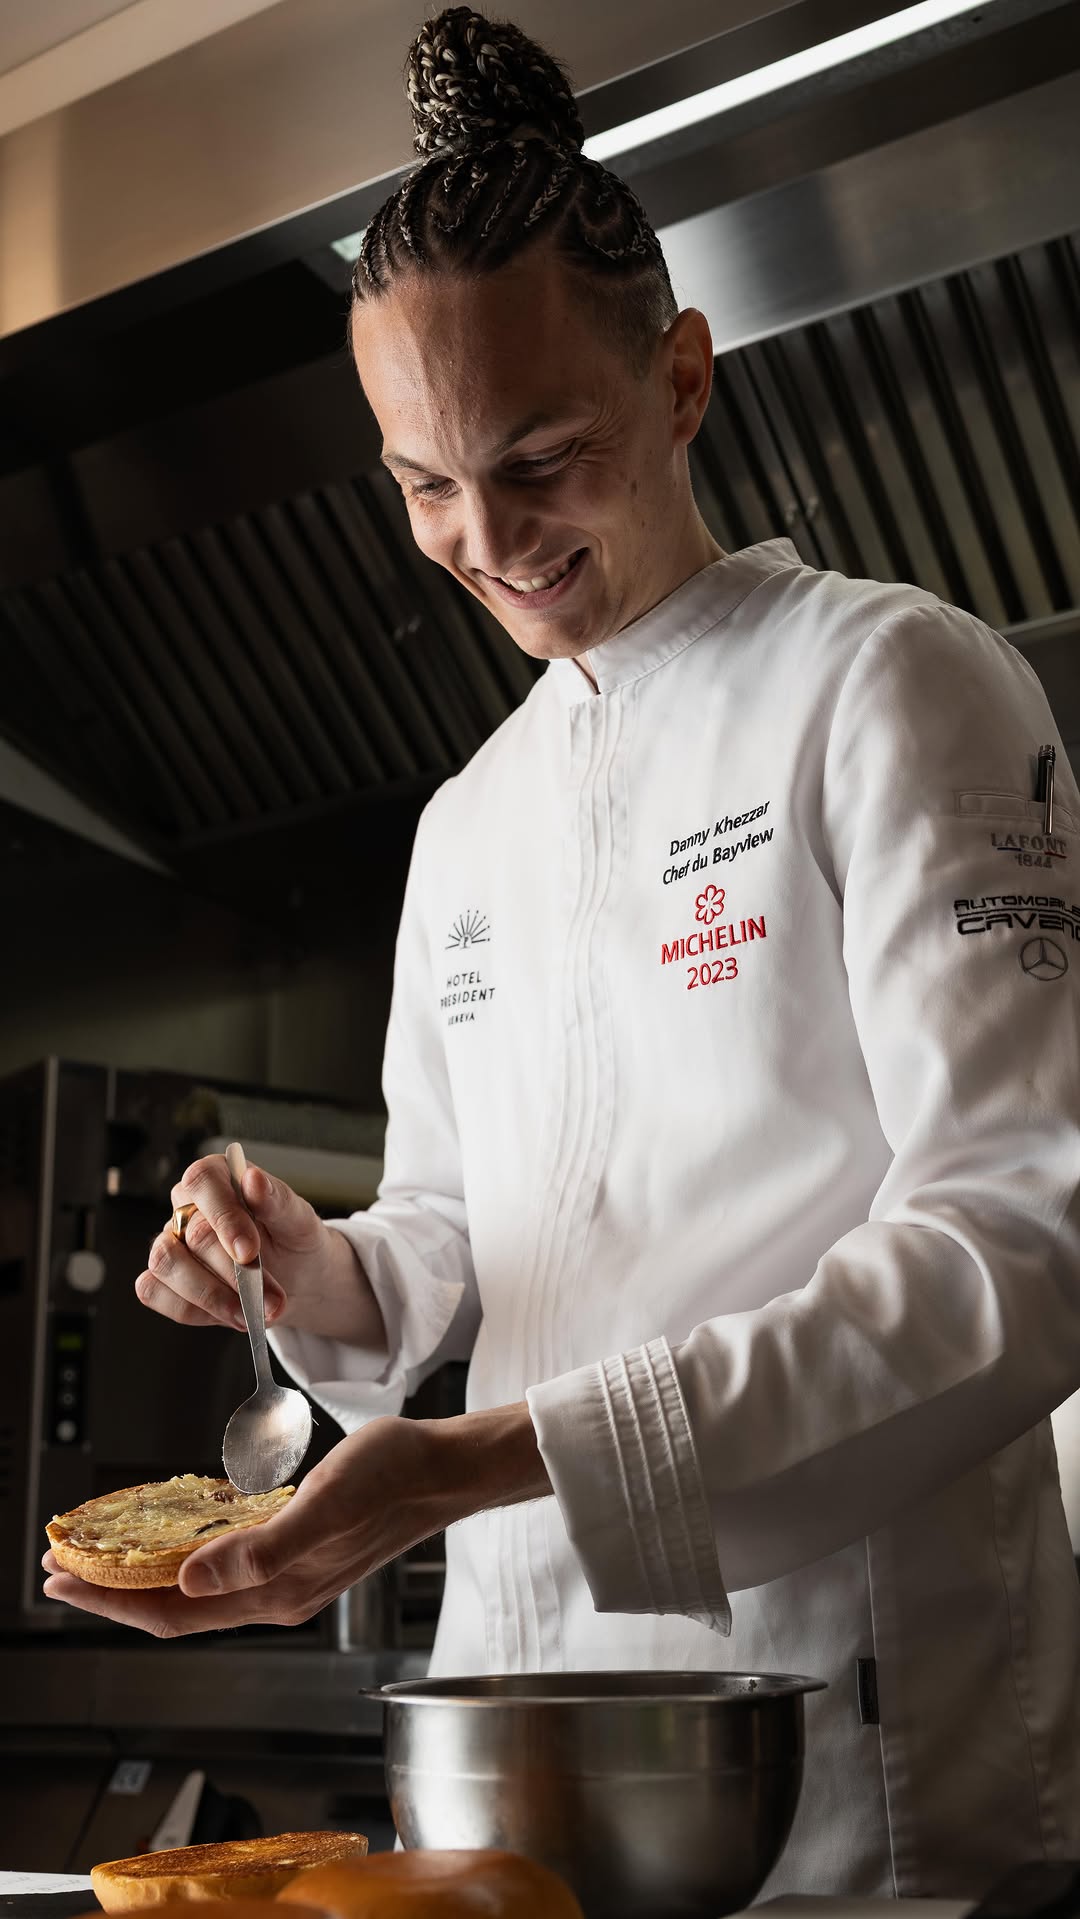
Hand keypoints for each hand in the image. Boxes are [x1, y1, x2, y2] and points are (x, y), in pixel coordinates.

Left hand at [41, 1405, 550, 1636]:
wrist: (446, 1469)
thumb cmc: (395, 1477)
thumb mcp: (327, 1502)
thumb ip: (261, 1547)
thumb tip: (193, 1579)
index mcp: (278, 1591)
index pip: (173, 1612)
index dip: (111, 1601)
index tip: (61, 1581)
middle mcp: (278, 1593)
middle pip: (175, 1608)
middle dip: (112, 1592)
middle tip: (59, 1567)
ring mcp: (289, 1576)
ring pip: (197, 1591)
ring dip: (143, 1575)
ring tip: (101, 1554)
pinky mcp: (299, 1552)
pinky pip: (224, 1568)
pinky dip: (185, 1557)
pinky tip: (175, 1535)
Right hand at [137, 1155, 384, 1345]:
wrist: (299, 1282)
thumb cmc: (295, 1243)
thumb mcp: (299, 1222)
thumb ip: (277, 1201)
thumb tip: (253, 1179)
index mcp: (220, 1178)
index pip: (202, 1180)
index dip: (223, 1216)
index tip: (249, 1252)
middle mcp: (188, 1207)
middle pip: (192, 1234)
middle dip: (235, 1274)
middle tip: (272, 1298)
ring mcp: (170, 1243)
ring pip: (165, 1263)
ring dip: (212, 1296)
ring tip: (252, 1313)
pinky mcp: (162, 1279)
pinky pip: (154, 1291)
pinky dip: (193, 1310)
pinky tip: (230, 1315)